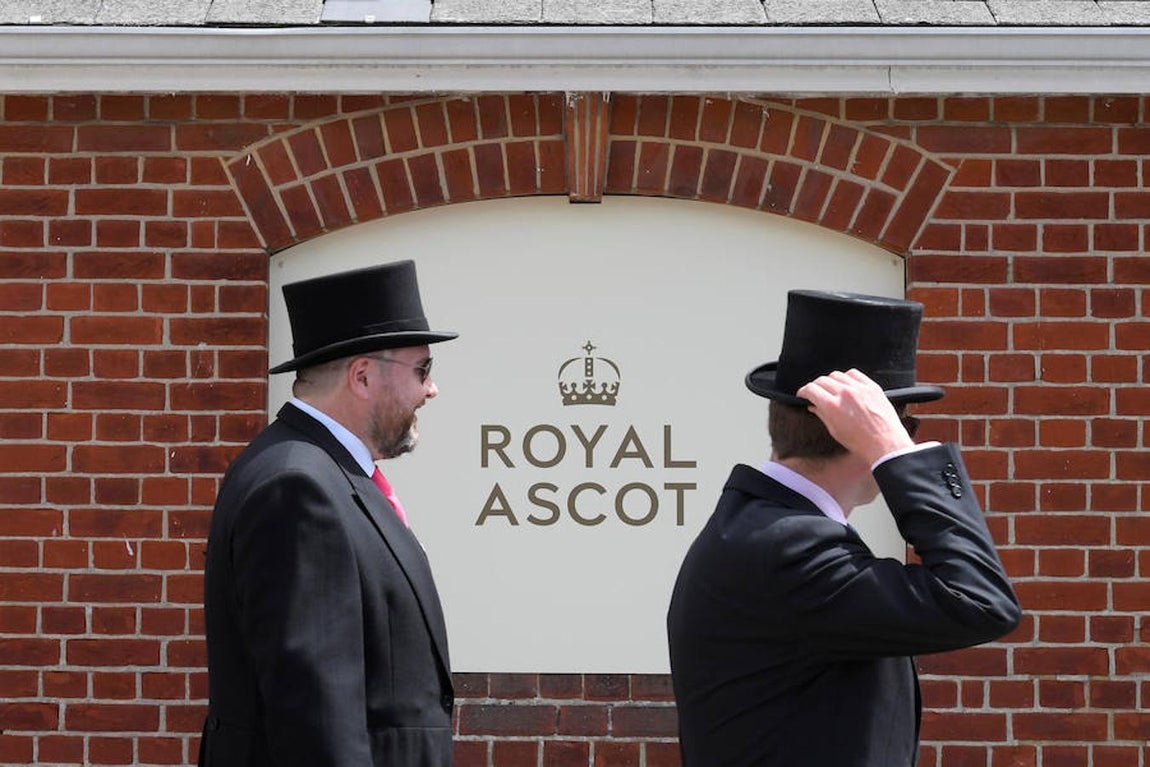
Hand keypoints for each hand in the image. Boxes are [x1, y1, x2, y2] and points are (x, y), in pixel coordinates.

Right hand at [796, 369, 914, 464]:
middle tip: (815, 393)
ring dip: (830, 381)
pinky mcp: (872, 387)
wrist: (885, 444)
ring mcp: (859, 388)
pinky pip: (854, 374)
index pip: (811, 389)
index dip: (803, 391)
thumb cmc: (861, 442)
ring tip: (831, 389)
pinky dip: (847, 377)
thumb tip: (813, 406)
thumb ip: (822, 415)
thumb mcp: (835, 431)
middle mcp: (845, 393)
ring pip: (837, 375)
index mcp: (832, 406)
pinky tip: (846, 384)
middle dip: (815, 386)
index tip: (803, 394)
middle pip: (822, 380)